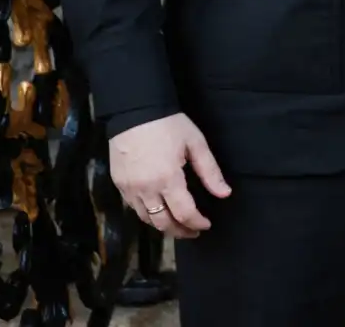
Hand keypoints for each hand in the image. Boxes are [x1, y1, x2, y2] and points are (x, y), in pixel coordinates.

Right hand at [108, 113, 230, 238]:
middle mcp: (146, 189)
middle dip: (180, 231)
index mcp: (168, 179)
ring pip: (146, 219)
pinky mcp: (119, 185)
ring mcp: (129, 189)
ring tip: (177, 225)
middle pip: (163, 223)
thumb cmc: (169, 125)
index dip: (197, 223)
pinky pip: (134, 208)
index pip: (184, 213)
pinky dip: (147, 215)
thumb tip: (225, 193)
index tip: (206, 225)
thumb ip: (210, 171)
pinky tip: (158, 212)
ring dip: (163, 226)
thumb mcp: (196, 144)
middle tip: (193, 232)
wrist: (134, 111)